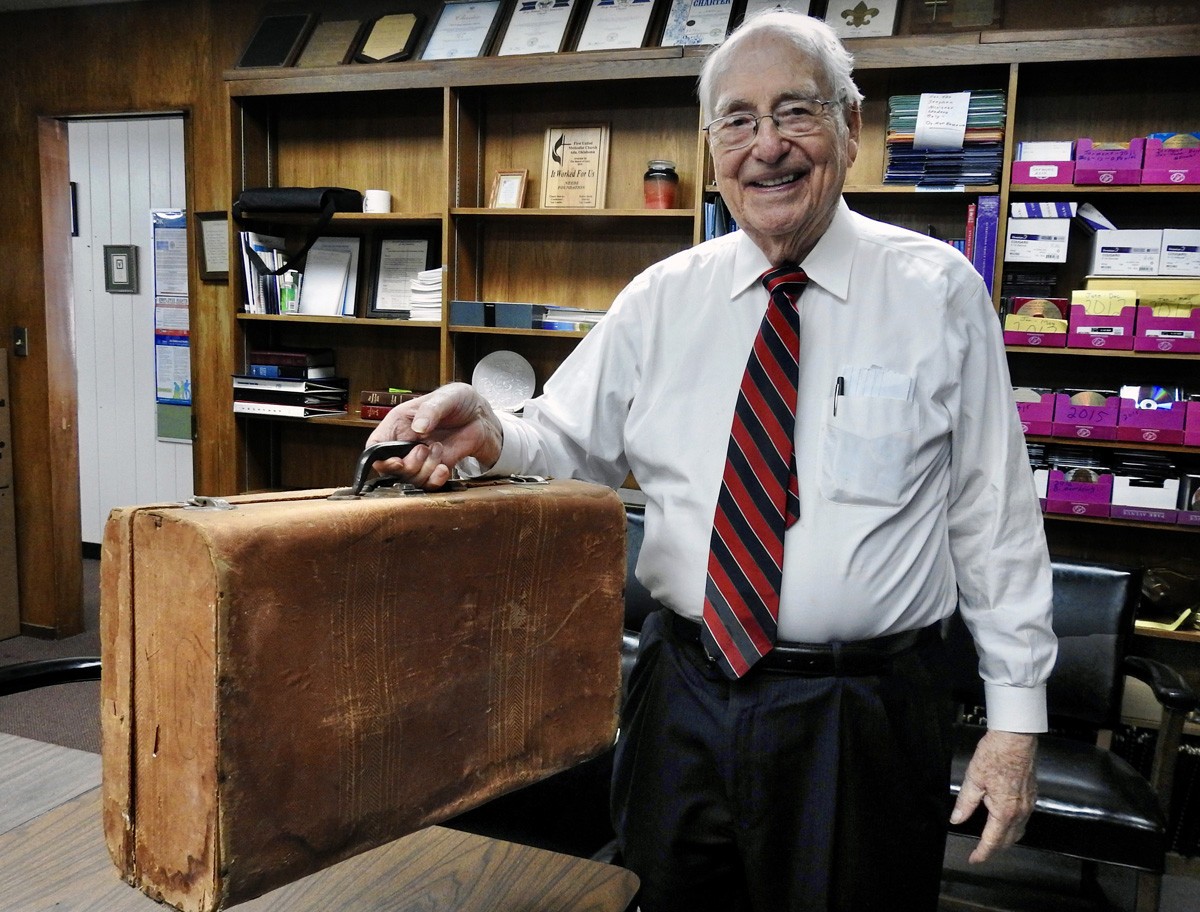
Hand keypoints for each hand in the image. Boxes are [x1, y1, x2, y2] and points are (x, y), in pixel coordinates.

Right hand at [365, 382, 503, 488]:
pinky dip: (435, 480)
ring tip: (439, 450)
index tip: (397, 461)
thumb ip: (431, 410)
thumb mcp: (447, 397)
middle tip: (425, 449)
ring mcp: (420, 458)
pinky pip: (427, 485)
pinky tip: (443, 468)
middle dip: (409, 465)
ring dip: (425, 470)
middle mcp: (405, 443)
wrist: (483, 416)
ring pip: (409, 479)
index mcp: (399, 423)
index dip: (380, 459)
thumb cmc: (461, 401)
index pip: (375, 446)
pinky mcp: (435, 468)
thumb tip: (418, 427)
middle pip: (390, 469)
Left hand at [950, 730, 1036, 863]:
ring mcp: (1028, 804)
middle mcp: (1020, 812)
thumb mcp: (973, 779)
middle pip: (1008, 840)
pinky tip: (1006, 823)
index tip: (973, 859)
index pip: (992, 840)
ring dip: (1006, 841)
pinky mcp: (1032, 796)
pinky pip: (1024, 820)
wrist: (1016, 739)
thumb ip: (965, 803)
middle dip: (994, 850)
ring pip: (1018, 832)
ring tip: (992, 843)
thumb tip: (956, 819)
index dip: (982, 853)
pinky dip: (1014, 828)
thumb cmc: (995, 755)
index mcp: (1004, 811)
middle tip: (981, 854)